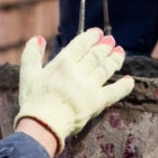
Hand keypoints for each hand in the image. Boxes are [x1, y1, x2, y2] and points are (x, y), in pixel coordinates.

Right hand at [14, 28, 133, 153]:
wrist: (43, 125)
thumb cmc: (33, 101)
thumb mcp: (27, 75)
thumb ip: (32, 55)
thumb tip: (39, 38)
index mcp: (63, 63)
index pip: (81, 45)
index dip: (91, 37)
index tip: (98, 33)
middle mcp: (79, 72)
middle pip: (96, 55)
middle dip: (105, 46)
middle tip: (111, 41)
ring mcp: (90, 86)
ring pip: (106, 69)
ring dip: (115, 59)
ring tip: (120, 52)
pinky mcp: (97, 102)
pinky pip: (115, 92)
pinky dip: (124, 86)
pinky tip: (130, 81)